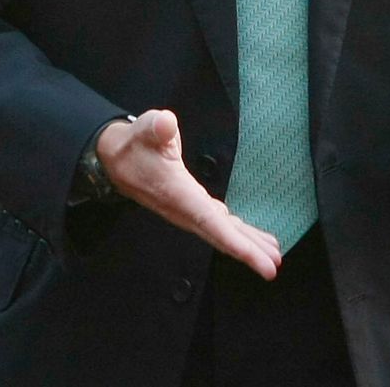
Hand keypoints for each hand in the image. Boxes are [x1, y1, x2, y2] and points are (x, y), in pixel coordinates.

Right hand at [96, 109, 280, 279]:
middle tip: (274, 267)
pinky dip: (237, 234)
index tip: (255, 258)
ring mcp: (188, 210)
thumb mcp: (145, 129)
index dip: (234, 241)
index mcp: (178, 194)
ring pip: (220, 233)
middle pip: (219, 235)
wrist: (115, 159)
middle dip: (247, 252)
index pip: (209, 221)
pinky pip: (218, 225)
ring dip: (246, 245)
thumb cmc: (135, 143)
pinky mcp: (192, 206)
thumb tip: (165, 122)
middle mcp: (184, 209)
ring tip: (273, 256)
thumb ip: (156, 127)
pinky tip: (251, 238)